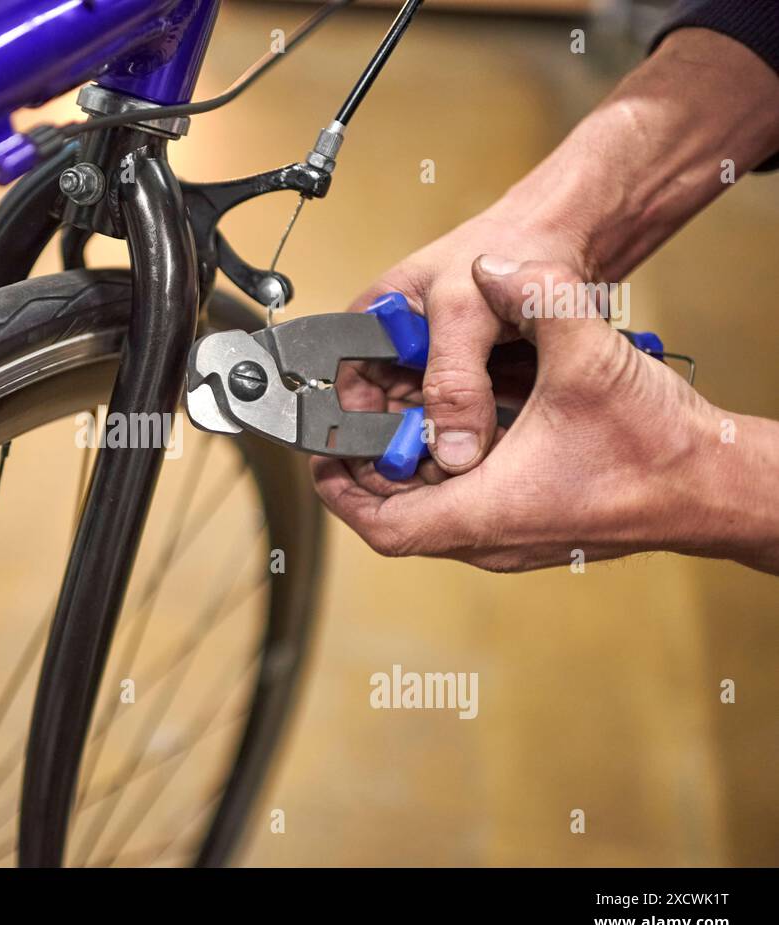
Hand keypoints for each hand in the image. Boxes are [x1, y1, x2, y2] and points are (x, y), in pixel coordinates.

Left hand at [314, 257, 725, 571]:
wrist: (719, 487)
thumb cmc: (661, 447)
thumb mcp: (590, 360)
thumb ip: (539, 301)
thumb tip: (496, 269)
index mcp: (488, 511)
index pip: (383, 524)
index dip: (342, 491)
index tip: (322, 457)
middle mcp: (493, 538)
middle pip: (398, 517)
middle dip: (369, 469)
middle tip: (357, 423)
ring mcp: (513, 537)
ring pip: (433, 514)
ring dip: (407, 470)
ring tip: (396, 420)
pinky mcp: (533, 524)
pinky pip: (466, 508)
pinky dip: (446, 474)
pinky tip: (454, 429)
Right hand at [347, 212, 591, 472]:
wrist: (572, 232)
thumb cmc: (510, 241)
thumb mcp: (466, 313)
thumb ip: (455, 382)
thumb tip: (448, 448)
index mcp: (373, 323)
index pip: (348, 394)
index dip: (366, 432)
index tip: (395, 463)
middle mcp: (399, 348)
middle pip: (389, 418)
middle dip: (414, 445)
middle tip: (440, 469)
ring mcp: (436, 364)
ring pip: (429, 425)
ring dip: (448, 444)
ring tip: (469, 457)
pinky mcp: (472, 378)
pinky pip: (466, 421)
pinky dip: (479, 435)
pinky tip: (494, 444)